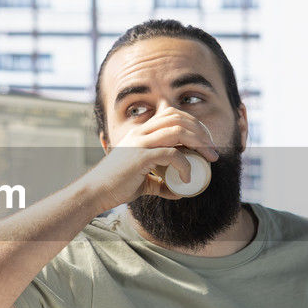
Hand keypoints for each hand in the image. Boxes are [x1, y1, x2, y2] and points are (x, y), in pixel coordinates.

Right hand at [82, 110, 219, 212]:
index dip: (192, 123)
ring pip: (178, 130)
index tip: (205, 142)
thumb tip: (178, 191)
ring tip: (209, 158)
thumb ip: (159, 183)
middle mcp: (140, 133)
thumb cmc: (116, 186)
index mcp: (140, 133)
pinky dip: (184, 164)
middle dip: (201, 132)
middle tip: (213, 151)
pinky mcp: (140, 156)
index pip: (170, 114)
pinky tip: (188, 176)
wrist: (94, 192)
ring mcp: (140, 142)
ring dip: (199, 143)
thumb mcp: (143, 182)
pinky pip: (171, 153)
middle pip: (178, 118)